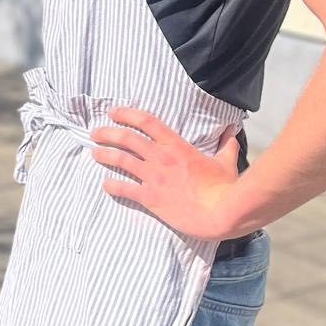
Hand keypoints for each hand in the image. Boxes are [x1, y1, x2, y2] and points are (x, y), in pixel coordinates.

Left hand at [90, 107, 245, 239]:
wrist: (221, 213)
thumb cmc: (225, 187)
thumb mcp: (226, 162)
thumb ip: (225, 145)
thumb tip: (232, 132)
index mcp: (177, 146)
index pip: (147, 121)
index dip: (127, 114)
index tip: (113, 112)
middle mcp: (161, 158)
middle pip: (127, 138)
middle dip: (108, 133)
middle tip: (96, 133)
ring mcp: (154, 177)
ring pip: (121, 160)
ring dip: (104, 155)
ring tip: (94, 153)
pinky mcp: (150, 198)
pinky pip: (125, 189)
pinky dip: (112, 186)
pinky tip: (105, 184)